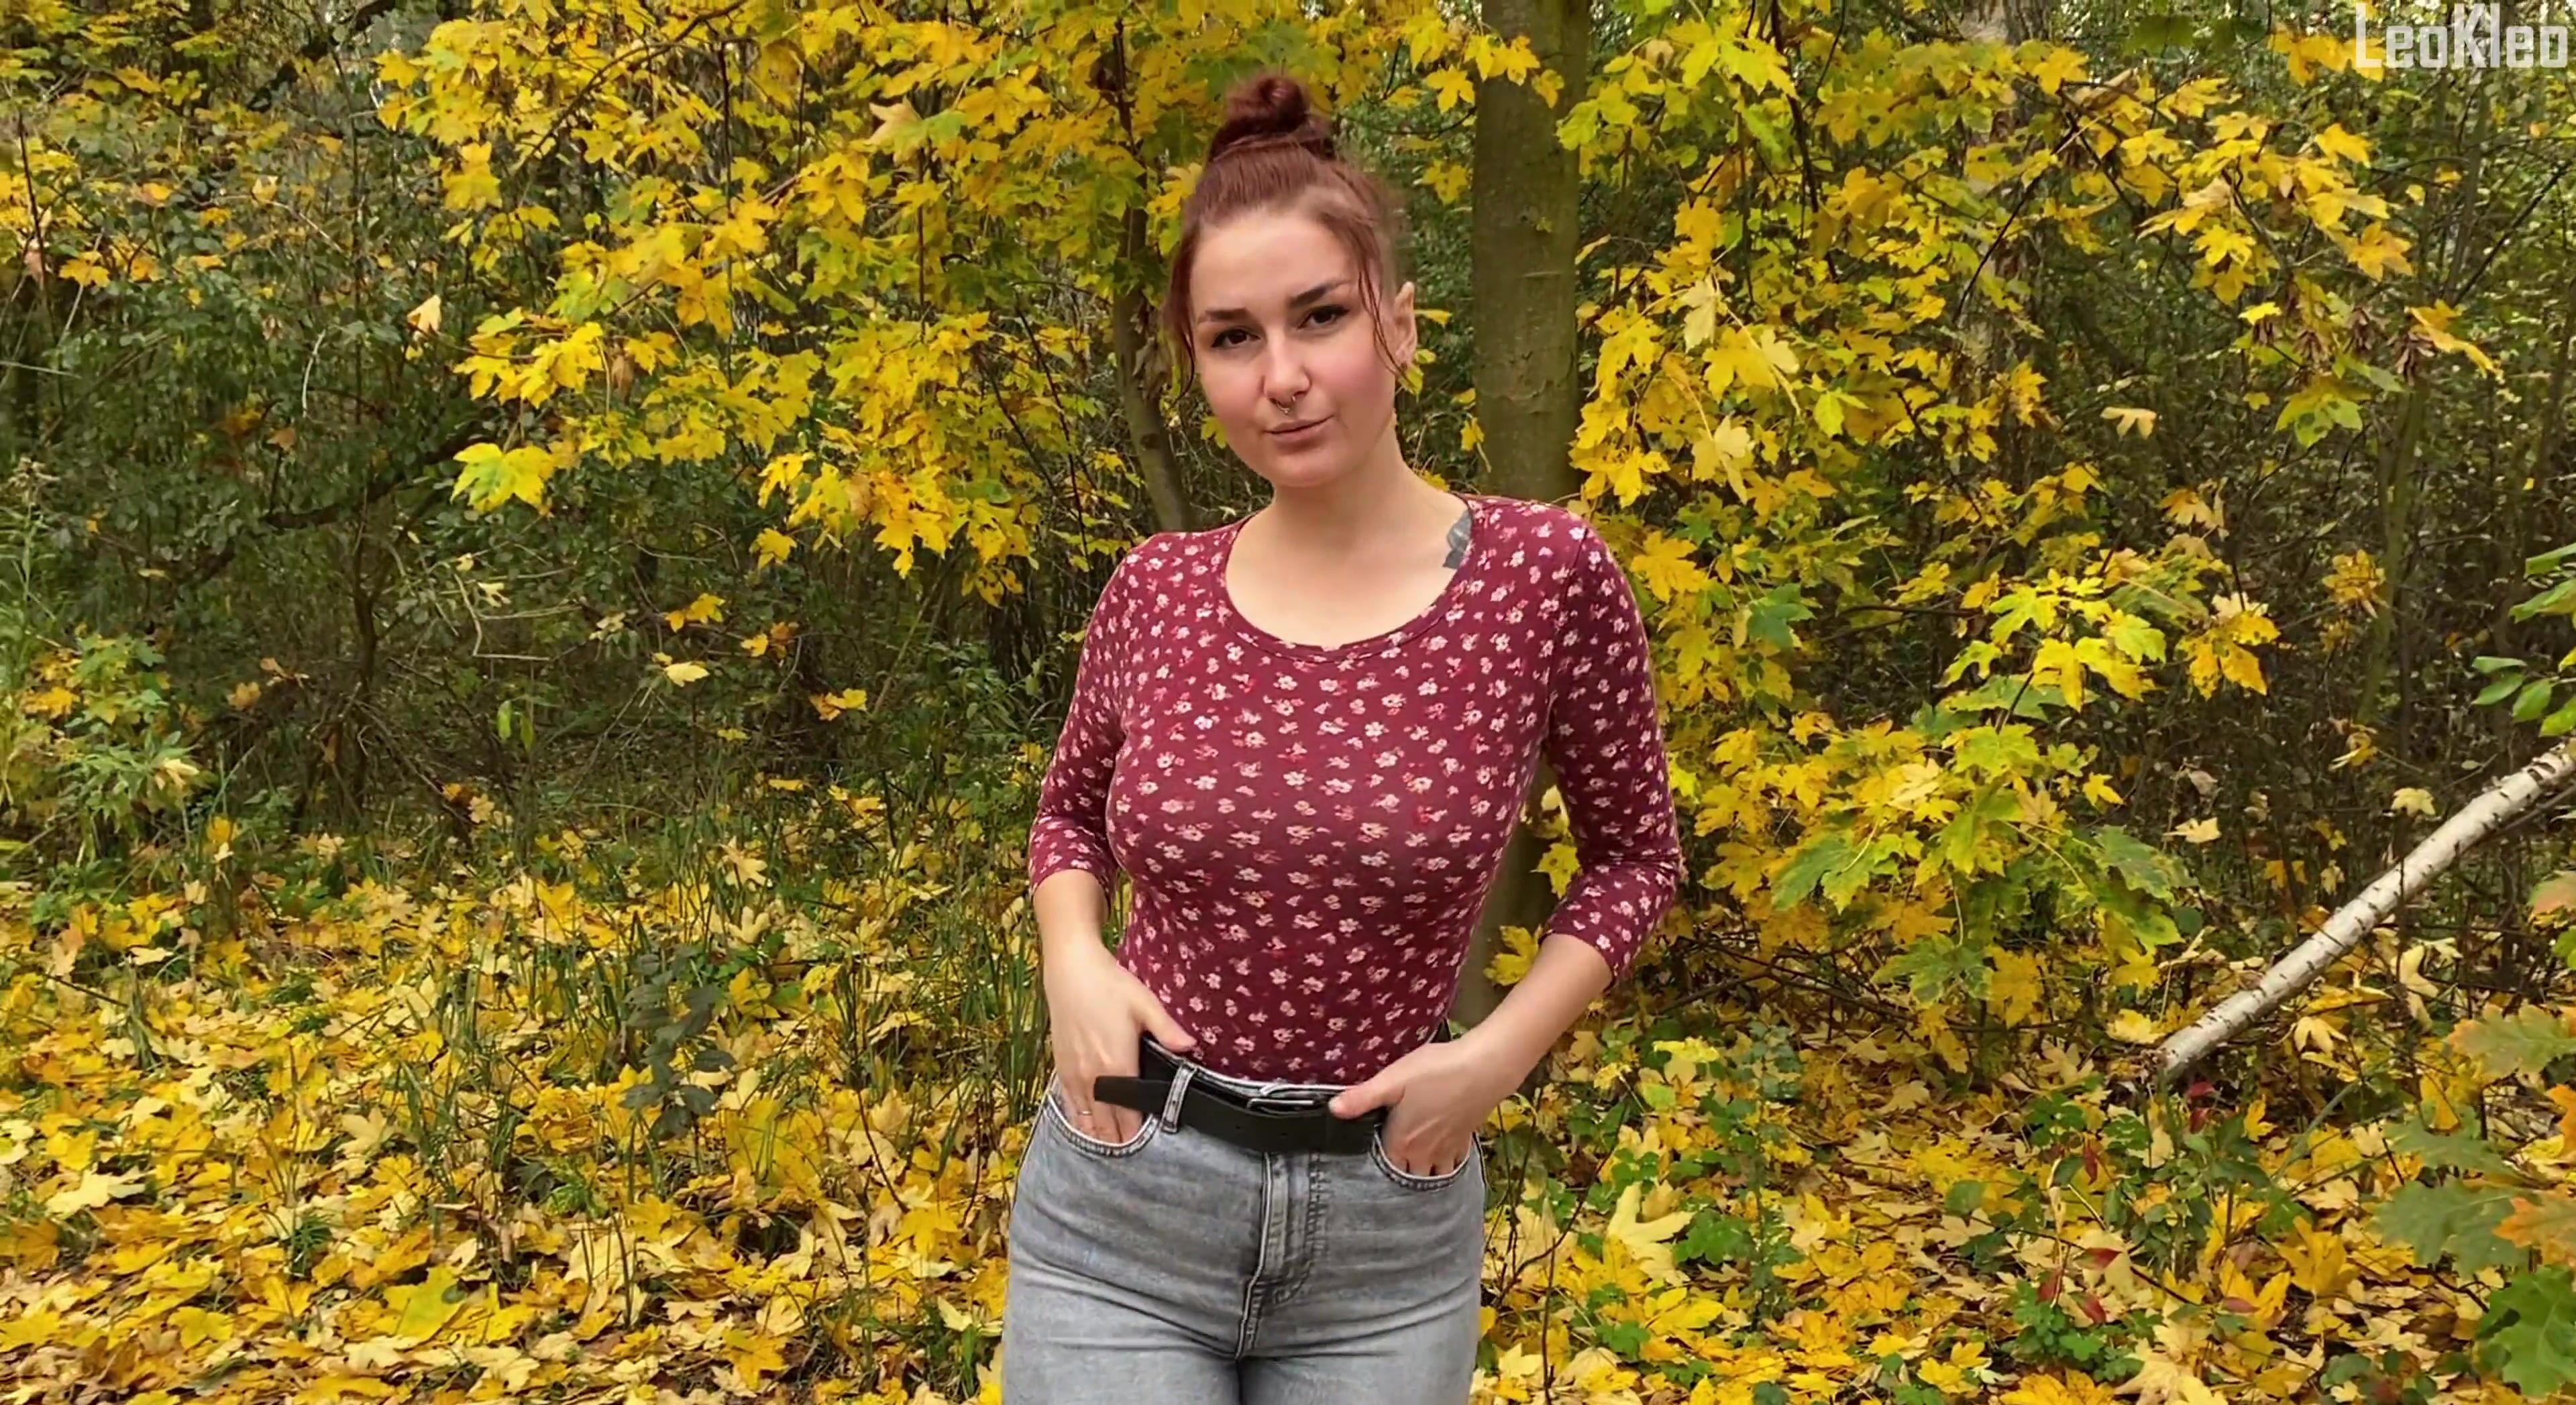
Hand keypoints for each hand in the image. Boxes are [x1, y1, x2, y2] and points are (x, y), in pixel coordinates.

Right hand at [1042, 942, 1195, 1145]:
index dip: (1137, 1135)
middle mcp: (1094, 1078)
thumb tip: (1192, 1046)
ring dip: (1098, 1136)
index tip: (1147, 1150)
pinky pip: (1069, 1104)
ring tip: (1110, 1152)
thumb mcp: (1145, 1004)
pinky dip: (1078, 1120)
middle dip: (1119, 1142)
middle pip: (1106, 1125)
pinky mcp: (1061, 1067)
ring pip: (1086, 1119)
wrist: (1071, 970)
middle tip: (1132, 1158)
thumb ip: (1168, 1030)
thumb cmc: (1111, 985)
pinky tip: (1084, 1130)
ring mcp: (1074, 1074)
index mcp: (1118, 1066)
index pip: (1129, 1116)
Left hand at [1328, 1031, 1527, 1177]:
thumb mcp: (1392, 1080)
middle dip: (1398, 1176)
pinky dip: (1445, 1166)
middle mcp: (1424, 1153)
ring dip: (1422, 1174)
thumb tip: (1332, 1109)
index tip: (1365, 1158)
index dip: (1373, 1165)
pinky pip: (1453, 1165)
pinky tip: (1440, 1156)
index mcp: (1402, 1142)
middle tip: (1388, 1163)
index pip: (1383, 1167)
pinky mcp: (1465, 1140)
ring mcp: (1447, 1150)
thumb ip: (1362, 1098)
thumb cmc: (1435, 1071)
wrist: (1484, 1069)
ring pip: (1432, 1176)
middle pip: (1408, 1177)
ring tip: (1412, 1165)